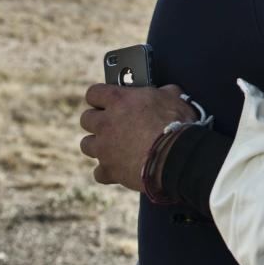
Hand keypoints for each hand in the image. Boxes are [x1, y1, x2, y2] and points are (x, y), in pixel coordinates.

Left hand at [79, 83, 195, 190]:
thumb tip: (165, 92)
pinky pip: (99, 172)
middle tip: (112, 124)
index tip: (106, 100)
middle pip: (86, 119)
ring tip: (113, 146)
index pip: (94, 93)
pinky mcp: (109, 171)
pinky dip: (108, 171)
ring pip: (86, 144)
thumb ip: (161, 92)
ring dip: (98, 145)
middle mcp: (106, 123)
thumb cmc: (176, 123)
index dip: (100, 97)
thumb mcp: (174, 96)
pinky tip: (120, 168)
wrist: (177, 156)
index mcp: (119, 100)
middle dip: (97, 120)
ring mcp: (104, 148)